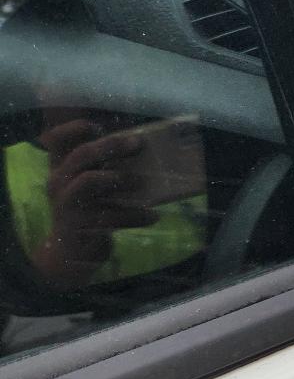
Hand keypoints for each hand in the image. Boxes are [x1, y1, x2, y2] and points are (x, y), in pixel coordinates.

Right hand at [30, 117, 156, 286]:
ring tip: (144, 182)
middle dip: (112, 145)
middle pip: (81, 155)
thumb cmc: (90, 210)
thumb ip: (108, 166)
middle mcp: (58, 182)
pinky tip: (153, 216)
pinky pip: (109, 216)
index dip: (73, 128)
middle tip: (139, 143)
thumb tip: (144, 146)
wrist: (73, 253)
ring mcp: (65, 204)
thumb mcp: (93, 187)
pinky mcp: (78, 226)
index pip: (56, 140)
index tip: (96, 125)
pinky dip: (134, 215)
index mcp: (62, 169)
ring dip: (121, 177)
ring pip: (90, 181)